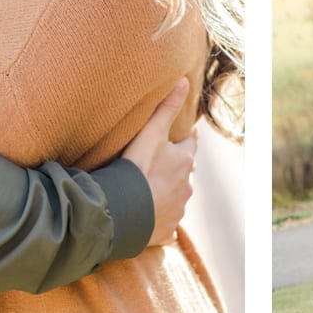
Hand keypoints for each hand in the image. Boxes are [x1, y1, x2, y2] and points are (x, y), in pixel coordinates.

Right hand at [120, 78, 196, 246]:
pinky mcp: (165, 232)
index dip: (186, 138)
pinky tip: (149, 218)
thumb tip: (183, 80)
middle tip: (162, 162)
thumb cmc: (136, 169)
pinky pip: (165, 225)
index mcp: (184, 162)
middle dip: (177, 168)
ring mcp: (177, 211)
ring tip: (151, 190)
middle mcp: (186, 187)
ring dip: (167, 194)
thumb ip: (166, 108)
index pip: (190, 144)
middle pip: (184, 173)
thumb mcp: (150, 133)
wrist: (122, 213)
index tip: (185, 134)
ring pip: (176, 199)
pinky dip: (159, 220)